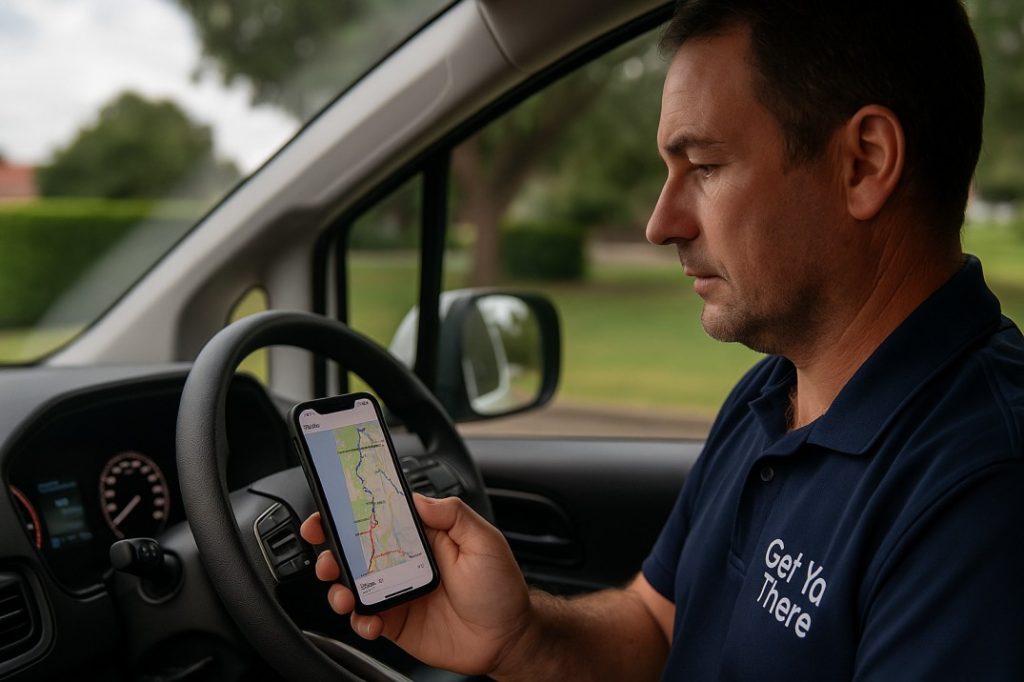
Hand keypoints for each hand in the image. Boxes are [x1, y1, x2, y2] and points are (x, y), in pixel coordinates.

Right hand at [300, 494, 531, 675]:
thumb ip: (453, 515)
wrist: (507, 638)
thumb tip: (419, 498)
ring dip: (338, 587)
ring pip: (352, 585)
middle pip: (355, 550)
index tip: (328, 511)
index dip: (350, 512)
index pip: (380, 515)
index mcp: (423, 536)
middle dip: (330, 550)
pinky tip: (370, 622)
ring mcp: (397, 593)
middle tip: (325, 558)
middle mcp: (404, 561)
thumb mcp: (484, 542)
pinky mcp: (396, 623)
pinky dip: (359, 621)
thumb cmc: (500, 588)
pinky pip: (365, 620)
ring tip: (343, 594)